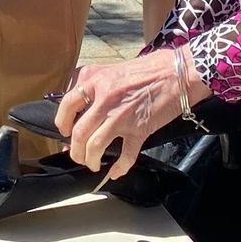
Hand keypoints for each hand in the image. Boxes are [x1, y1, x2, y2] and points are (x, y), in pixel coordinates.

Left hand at [57, 46, 201, 180]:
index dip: (62, 122)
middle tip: (78, 155)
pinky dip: (119, 168)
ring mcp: (121, 116)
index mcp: (96, 80)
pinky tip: (115, 172)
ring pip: (95, 146)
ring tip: (92, 164)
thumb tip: (84, 110)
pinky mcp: (139, 130)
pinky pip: (125, 155)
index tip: (65, 131)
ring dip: (90, 160)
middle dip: (75, 150)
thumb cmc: (150, 68)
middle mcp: (105, 98)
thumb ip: (97, 86)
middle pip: (79, 132)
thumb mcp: (114, 69)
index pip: (67, 104)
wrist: (178, 73)